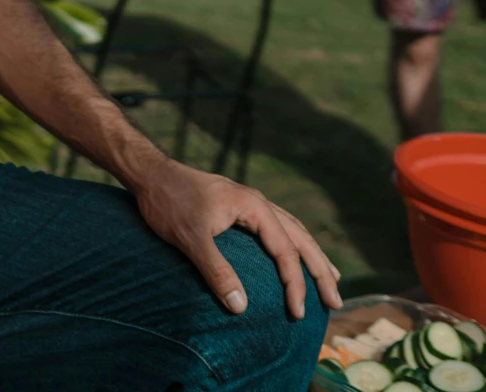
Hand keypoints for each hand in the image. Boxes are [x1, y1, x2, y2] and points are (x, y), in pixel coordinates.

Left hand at [128, 157, 342, 319]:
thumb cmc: (168, 203)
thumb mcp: (190, 239)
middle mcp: (258, 202)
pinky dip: (293, 244)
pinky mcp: (240, 206)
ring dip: (312, 256)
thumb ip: (217, 271)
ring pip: (293, 231)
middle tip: (336, 301)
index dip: (295, 283)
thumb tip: (241, 308)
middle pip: (300, 238)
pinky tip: (293, 254)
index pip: (285, 250)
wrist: (150, 173)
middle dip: (320, 271)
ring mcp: (250, 203)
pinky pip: (278, 227)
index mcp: (253, 206)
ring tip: (331, 278)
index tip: (299, 312)